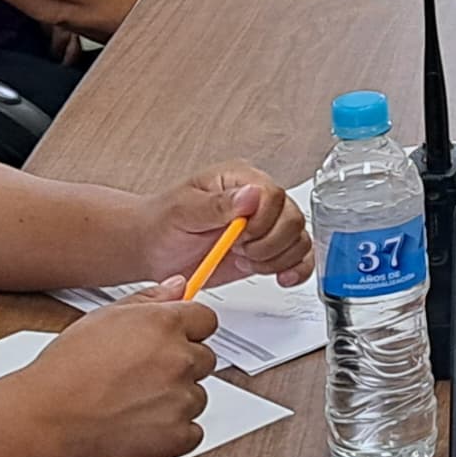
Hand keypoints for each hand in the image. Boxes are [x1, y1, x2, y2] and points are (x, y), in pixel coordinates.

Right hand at [5, 294, 219, 456]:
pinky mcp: (177, 437)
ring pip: (196, 396)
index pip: (206, 320)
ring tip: (132, 402)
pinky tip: (141, 425)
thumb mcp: (102, 318)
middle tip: (142, 376)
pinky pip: (192, 433)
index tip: (177, 340)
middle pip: (205, 359)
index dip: (189, 331)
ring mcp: (181, 400)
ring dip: (175, 400)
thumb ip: (149, 299)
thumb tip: (178, 286)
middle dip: (180, 366)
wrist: (47, 418)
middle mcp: (179, 360)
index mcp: (164, 325)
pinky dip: (172, 434)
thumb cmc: (65, 371)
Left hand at [144, 164, 309, 282]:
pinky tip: (281, 276)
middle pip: (292, 219)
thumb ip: (217, 204)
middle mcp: (259, 200)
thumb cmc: (163, 223)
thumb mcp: (183, 210)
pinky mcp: (269, 250)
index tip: (237, 237)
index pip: (274, 195)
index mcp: (240, 180)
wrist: (154, 248)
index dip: (261, 222)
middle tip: (239, 250)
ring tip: (245, 260)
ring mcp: (266, 226)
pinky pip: (300, 257)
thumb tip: (251, 194)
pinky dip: (295, 269)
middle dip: (268, 244)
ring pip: (299, 240)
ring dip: (276, 259)